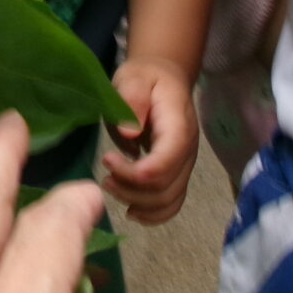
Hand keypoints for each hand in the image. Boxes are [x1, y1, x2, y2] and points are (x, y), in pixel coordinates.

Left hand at [102, 56, 196, 223]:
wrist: (164, 80)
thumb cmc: (146, 78)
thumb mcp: (134, 78)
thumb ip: (132, 99)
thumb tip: (129, 133)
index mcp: (178, 126)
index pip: (166, 161)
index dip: (136, 171)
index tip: (108, 160)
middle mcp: (187, 150)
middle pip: (166, 187)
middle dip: (131, 189)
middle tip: (104, 177)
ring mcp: (185, 165)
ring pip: (169, 200)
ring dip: (138, 203)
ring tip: (111, 187)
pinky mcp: (177, 174)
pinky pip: (172, 203)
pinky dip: (153, 214)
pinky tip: (131, 209)